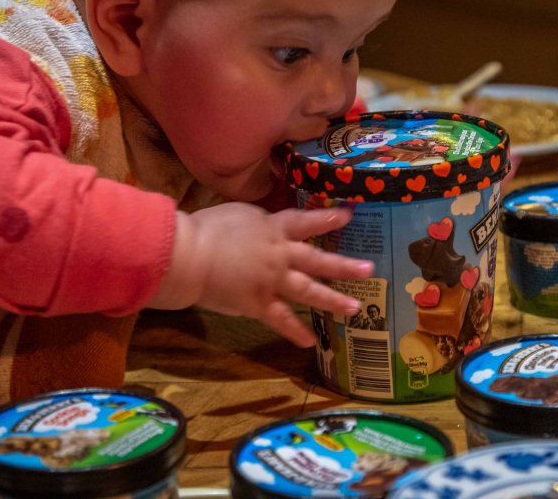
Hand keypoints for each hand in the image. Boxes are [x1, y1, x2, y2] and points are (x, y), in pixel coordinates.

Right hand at [152, 203, 370, 347]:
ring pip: (309, 291)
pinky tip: (311, 343)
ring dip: (333, 300)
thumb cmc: (207, 228)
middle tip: (369, 269)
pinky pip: (281, 320)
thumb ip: (259, 221)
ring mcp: (272, 281)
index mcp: (273, 228)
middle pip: (318, 259)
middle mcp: (280, 254)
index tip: (350, 215)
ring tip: (355, 309)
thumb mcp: (239, 214)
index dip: (329, 218)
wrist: (188, 255)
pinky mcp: (258, 304)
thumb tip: (269, 223)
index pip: (306, 221)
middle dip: (344, 265)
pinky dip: (296, 332)